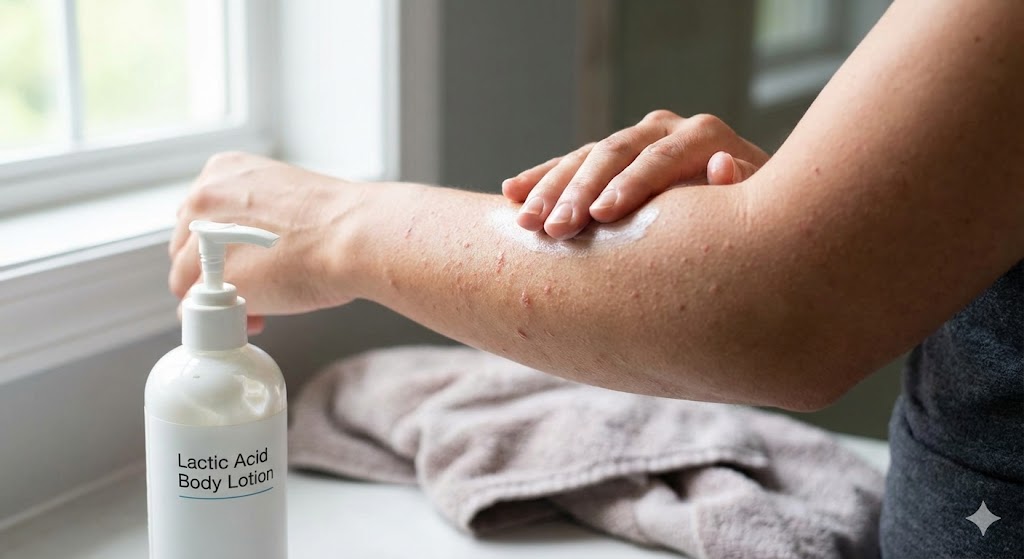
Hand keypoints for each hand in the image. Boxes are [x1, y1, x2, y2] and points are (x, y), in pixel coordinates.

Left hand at [169, 152, 355, 331]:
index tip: (245, 261)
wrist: (355, 236)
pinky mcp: (210, 283)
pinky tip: (251, 319)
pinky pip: (195, 312)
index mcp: (223, 171)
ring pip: (186, 281)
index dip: (221, 246)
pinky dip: (216, 323)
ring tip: (258, 306)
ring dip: (217, 298)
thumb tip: (251, 246)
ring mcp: (201, 241)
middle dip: (215, 272)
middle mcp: (203, 198)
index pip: (199, 217)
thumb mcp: (285, 197)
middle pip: (187, 248)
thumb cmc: (339, 221)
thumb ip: (255, 213)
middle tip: (254, 286)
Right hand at [502, 111, 767, 239]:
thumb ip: (741, 189)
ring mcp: (633, 141)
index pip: (660, 156)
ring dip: (551, 189)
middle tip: (555, 229)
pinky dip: (542, 180)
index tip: (603, 216)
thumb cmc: (752, 221)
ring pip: (585, 158)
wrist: (742, 219)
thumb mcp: (756, 210)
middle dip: (580, 192)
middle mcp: (664, 129)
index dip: (630, 185)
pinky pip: (570, 165)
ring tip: (525, 222)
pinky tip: (511, 194)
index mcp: (701, 136)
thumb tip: (721, 164)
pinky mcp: (610, 159)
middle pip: (615, 153)